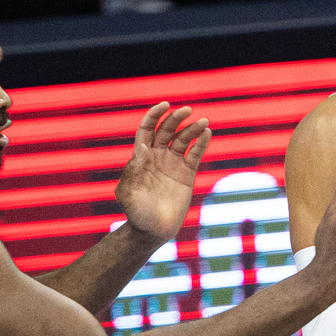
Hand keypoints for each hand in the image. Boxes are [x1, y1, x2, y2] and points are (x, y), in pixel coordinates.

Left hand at [115, 102, 210, 241]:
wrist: (154, 230)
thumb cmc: (136, 213)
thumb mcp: (127, 192)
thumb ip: (133, 170)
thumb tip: (142, 147)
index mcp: (141, 157)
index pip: (147, 129)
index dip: (154, 115)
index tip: (164, 105)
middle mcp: (158, 156)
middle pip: (167, 130)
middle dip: (176, 119)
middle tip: (187, 110)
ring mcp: (173, 164)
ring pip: (184, 140)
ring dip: (193, 129)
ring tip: (203, 122)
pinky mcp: (187, 174)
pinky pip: (196, 154)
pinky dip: (202, 143)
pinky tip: (207, 132)